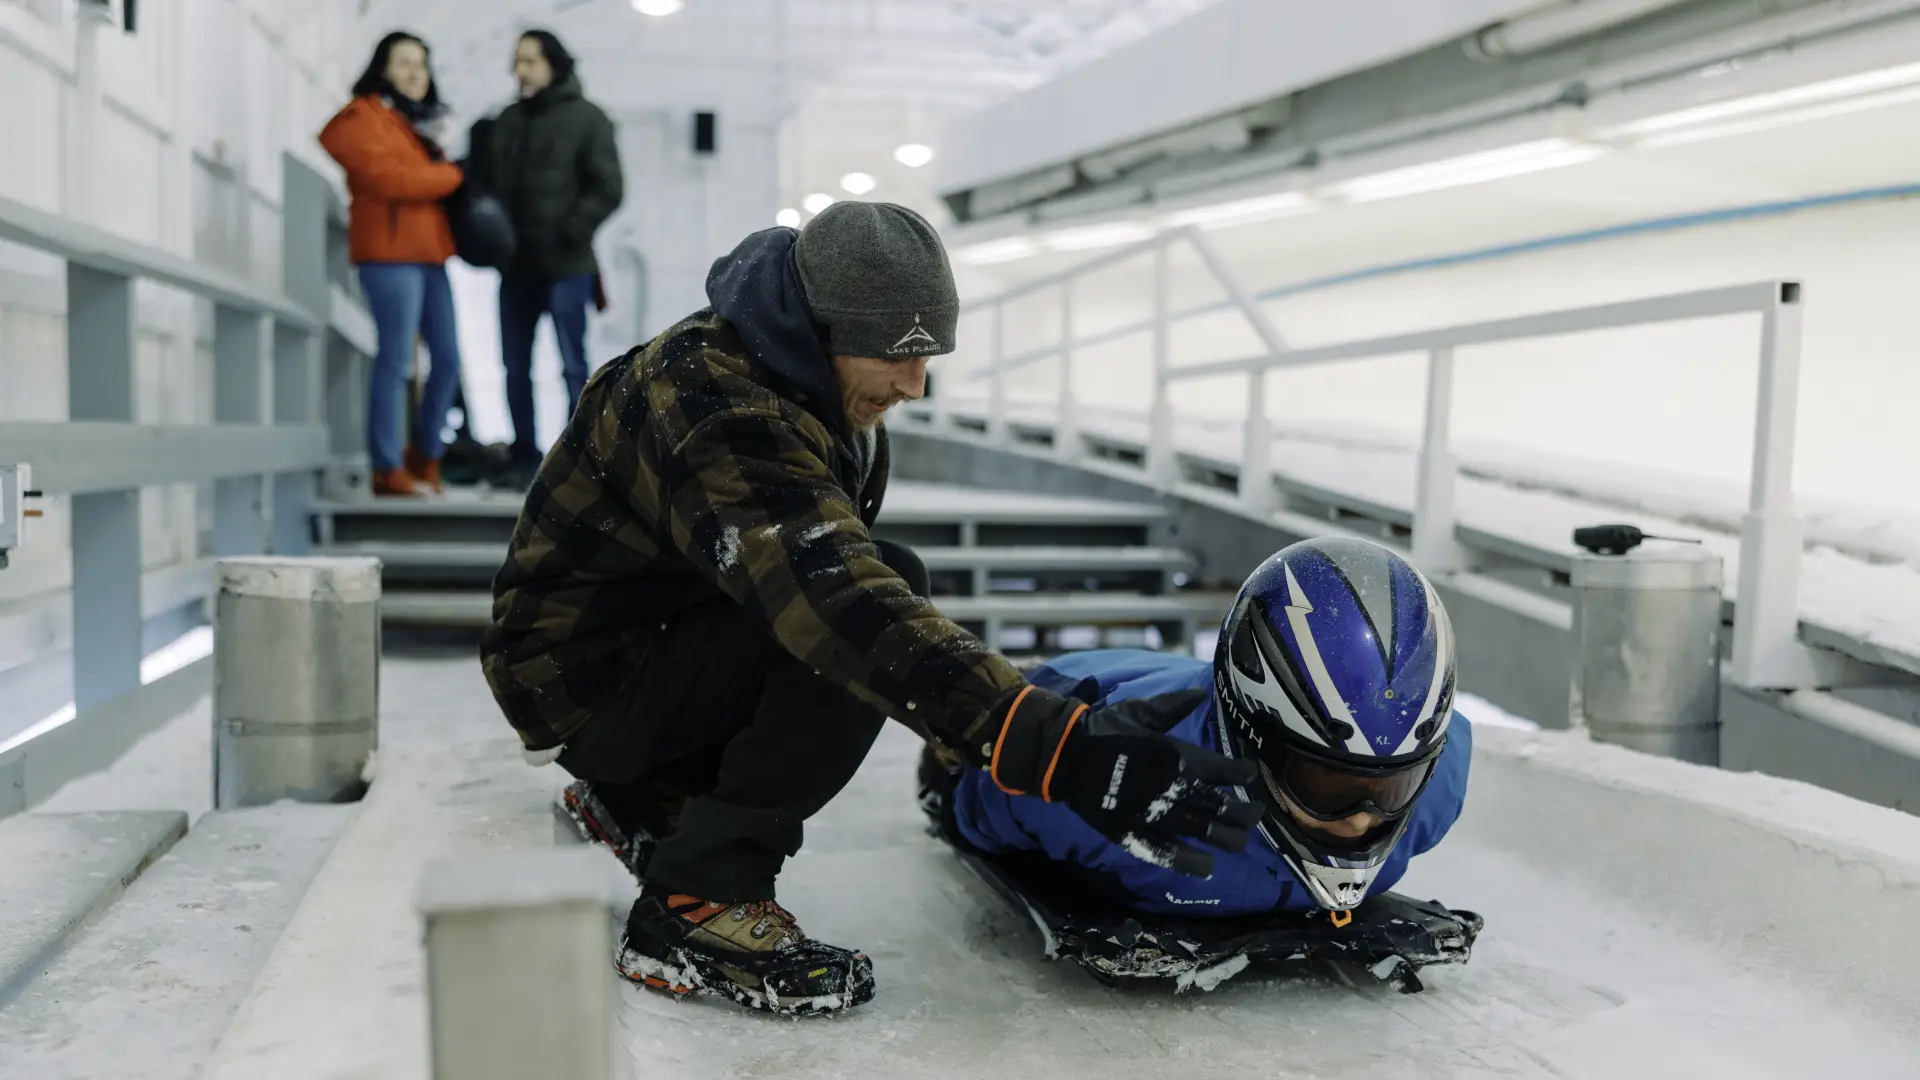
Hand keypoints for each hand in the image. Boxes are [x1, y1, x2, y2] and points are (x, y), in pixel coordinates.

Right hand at [984, 686, 1261, 877]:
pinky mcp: (1135, 835)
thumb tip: (1201, 694)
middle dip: (1245, 813)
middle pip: (1223, 809)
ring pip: (1204, 834)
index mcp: (1177, 757)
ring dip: (1229, 838)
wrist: (1064, 755)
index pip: (1225, 772)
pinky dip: (1191, 863)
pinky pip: (1169, 854)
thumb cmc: (1105, 729)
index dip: (1244, 775)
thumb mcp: (1141, 711)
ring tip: (1240, 840)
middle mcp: (1173, 789)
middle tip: (1255, 813)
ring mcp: (1155, 816)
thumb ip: (1174, 706)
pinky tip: (1206, 866)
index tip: (1250, 776)